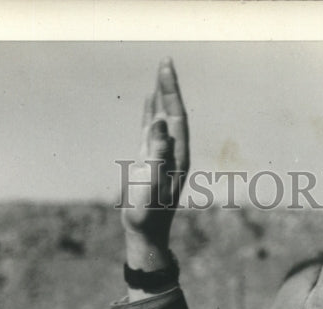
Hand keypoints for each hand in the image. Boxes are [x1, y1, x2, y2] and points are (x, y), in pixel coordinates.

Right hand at [121, 58, 188, 267]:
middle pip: (172, 114)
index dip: (172, 92)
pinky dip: (149, 112)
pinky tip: (148, 101)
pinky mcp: (148, 162)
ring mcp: (161, 157)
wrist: (145, 234)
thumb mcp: (152, 185)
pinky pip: (150, 131)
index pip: (176, 117)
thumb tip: (159, 123)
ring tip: (160, 73)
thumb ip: (157, 154)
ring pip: (162, 119)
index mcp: (177, 157)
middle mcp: (172, 154)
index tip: (166, 67)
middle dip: (169, 87)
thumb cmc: (148, 214)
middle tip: (165, 60)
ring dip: (161, 96)